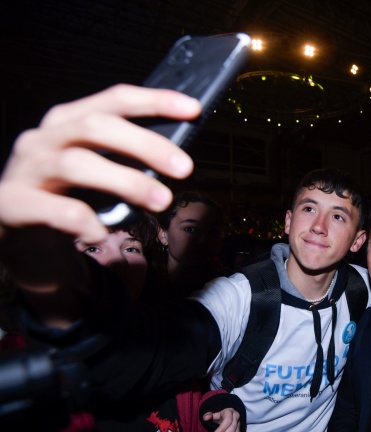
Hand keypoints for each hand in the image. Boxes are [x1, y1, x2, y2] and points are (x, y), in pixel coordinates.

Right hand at [0, 84, 199, 243]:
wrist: (17, 234)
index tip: (193, 109)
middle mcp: (44, 138)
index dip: (154, 101)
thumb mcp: (97, 170)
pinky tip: (102, 233)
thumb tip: (176, 158)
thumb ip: (127, 158)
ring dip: (127, 182)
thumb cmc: (65, 196)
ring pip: (78, 164)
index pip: (114, 100)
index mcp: (68, 121)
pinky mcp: (13, 204)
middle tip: (184, 168)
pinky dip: (85, 222)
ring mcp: (26, 170)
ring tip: (162, 201)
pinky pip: (56, 211)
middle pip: (98, 128)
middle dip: (147, 145)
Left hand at [203, 408, 243, 431]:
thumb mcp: (214, 412)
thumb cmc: (219, 414)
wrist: (227, 414)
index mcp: (230, 412)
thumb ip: (209, 414)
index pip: (228, 421)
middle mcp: (236, 419)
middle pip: (231, 431)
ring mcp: (239, 426)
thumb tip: (205, 418)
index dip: (220, 430)